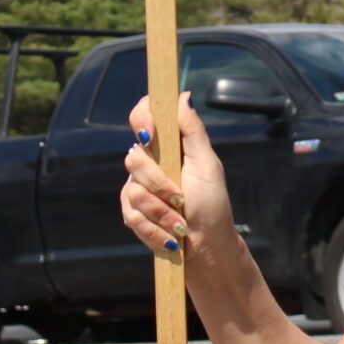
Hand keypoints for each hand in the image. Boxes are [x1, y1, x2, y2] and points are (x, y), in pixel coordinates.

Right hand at [121, 93, 238, 262]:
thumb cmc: (212, 205)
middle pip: (134, 158)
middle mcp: (149, 162)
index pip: (144, 116)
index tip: (150, 135)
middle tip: (181, 198)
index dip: (142, 119)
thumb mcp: (208, 165)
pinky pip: (131, 215)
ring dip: (162, 212)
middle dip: (160, 184)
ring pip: (133, 190)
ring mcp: (137, 187)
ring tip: (181, 223)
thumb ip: (193, 131)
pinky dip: (154, 229)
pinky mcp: (131, 212)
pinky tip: (170, 237)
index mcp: (169, 145)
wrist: (206, 246)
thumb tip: (183, 97)